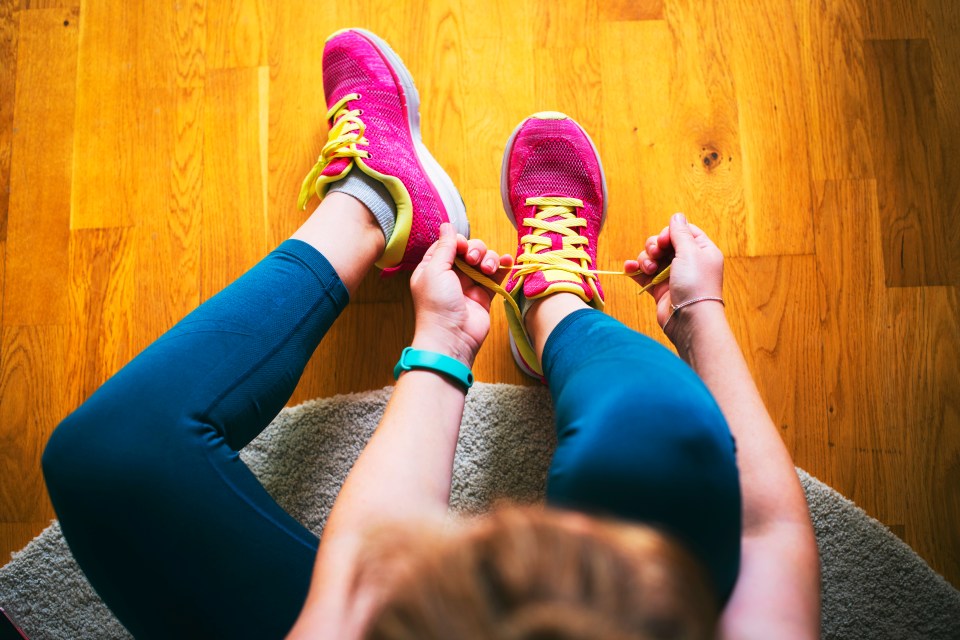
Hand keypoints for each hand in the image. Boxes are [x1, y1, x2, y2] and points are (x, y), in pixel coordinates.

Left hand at [409, 224, 513, 366]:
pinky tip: (506, 262)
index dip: (458, 242)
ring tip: (487, 270)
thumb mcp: (434, 270)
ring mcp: (469, 284)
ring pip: (484, 260)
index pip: (449, 244)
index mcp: (433, 267)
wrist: (452, 337)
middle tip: (474, 261)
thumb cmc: (437, 305)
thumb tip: (447, 225)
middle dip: (476, 250)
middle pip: (470, 249)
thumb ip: (444, 247)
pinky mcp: (485, 294)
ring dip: (489, 259)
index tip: (462, 249)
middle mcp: (451, 274)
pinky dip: (503, 266)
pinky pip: (496, 275)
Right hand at [624, 213, 723, 339]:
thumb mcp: (690, 252)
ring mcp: (672, 275)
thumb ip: (680, 233)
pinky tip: (629, 268)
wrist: (689, 318)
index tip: (665, 240)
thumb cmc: (695, 283)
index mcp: (701, 250)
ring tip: (649, 269)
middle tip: (655, 254)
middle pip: (663, 243)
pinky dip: (634, 269)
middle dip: (654, 246)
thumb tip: (677, 215)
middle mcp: (687, 261)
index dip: (669, 232)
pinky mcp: (659, 288)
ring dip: (645, 259)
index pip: (683, 231)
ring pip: (651, 257)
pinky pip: (642, 273)